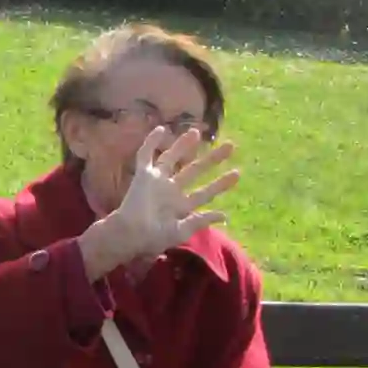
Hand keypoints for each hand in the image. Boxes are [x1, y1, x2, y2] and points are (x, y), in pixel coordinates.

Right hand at [85, 127, 240, 273]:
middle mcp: (171, 190)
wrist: (130, 234)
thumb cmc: (153, 237)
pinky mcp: (143, 175)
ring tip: (196, 132)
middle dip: (212, 159)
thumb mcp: (181, 231)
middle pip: (194, 171)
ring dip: (183, 146)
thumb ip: (201, 221)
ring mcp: (157, 181)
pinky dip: (151, 143)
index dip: (220, 184)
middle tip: (230, 146)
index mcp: (181, 206)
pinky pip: (145, 156)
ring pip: (172, 159)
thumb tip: (224, 215)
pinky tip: (160, 130)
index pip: (205, 193)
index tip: (237, 174)